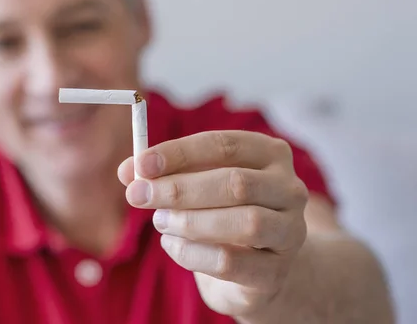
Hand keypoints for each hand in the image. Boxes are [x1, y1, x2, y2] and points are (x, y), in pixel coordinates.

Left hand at [118, 131, 308, 317]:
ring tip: (160, 221)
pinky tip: (172, 244)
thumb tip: (128, 171)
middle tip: (138, 195)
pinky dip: (191, 253)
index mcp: (269, 154)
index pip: (224, 145)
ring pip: (244, 222)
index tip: (142, 164)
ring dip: (190, 222)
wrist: (256, 265)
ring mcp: (290, 231)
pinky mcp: (275, 272)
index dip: (180, 153)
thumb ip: (163, 175)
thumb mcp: (194, 185)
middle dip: (179, 189)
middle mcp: (289, 189)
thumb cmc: (222, 212)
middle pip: (236, 183)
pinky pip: (231, 262)